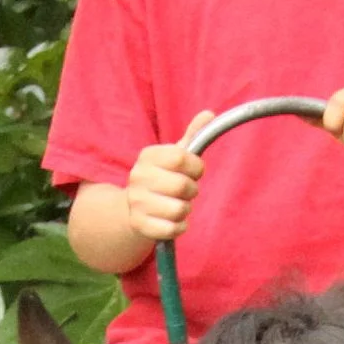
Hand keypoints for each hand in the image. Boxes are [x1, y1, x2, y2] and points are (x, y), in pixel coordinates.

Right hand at [124, 111, 215, 242]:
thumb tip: (210, 114)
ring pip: (180, 210)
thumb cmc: (163, 178)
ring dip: (185, 209)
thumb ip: (193, 136)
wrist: (133, 208)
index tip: (194, 171)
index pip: (181, 158)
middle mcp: (137, 177)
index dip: (196, 167)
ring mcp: (136, 202)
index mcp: (148, 156)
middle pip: (182, 186)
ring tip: (177, 205)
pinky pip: (172, 229)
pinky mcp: (138, 225)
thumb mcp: (175, 155)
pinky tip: (173, 221)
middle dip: (192, 190)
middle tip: (185, 191)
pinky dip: (180, 227)